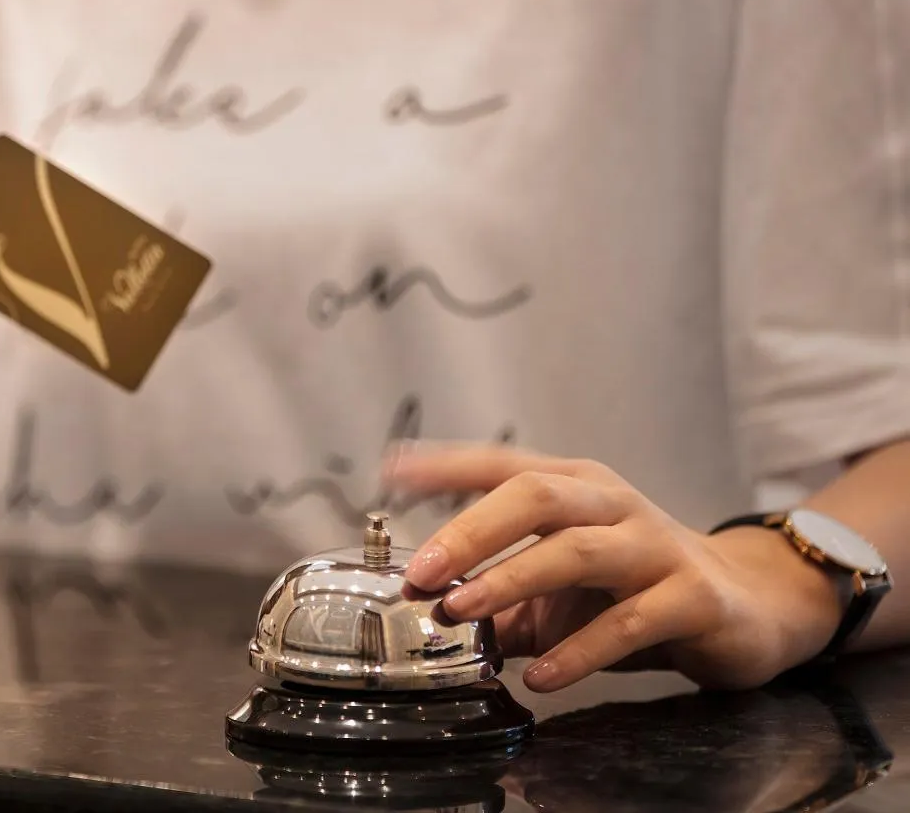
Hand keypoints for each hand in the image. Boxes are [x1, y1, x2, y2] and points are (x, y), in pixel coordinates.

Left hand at [383, 444, 843, 691]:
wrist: (745, 605)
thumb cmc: (634, 587)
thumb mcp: (558, 587)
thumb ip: (497, 599)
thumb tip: (422, 619)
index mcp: (576, 487)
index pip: (503, 463)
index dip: (447, 465)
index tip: (393, 472)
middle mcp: (612, 504)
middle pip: (537, 495)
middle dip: (473, 530)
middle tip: (421, 569)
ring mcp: (656, 545)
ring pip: (577, 551)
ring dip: (512, 579)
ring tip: (462, 609)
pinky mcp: (692, 597)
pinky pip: (629, 622)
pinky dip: (579, 651)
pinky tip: (541, 675)